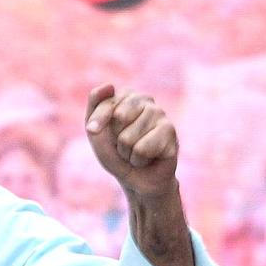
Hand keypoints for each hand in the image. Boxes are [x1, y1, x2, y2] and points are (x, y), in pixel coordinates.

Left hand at [84, 83, 182, 201]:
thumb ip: (96, 106)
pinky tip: (149, 158)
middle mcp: (146, 100)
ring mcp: (160, 114)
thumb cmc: (117, 154)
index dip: (97, 123)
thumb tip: (109, 85)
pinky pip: (141, 149)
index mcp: (127, 95)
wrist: (139, 180)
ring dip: (127, 153)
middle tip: (124, 146)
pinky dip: (138, 160)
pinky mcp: (170, 131)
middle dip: (115, 140)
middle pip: (119, 118)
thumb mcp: (96, 132)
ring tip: (136, 153)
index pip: (106, 102)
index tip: (94, 131)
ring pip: (128, 138)